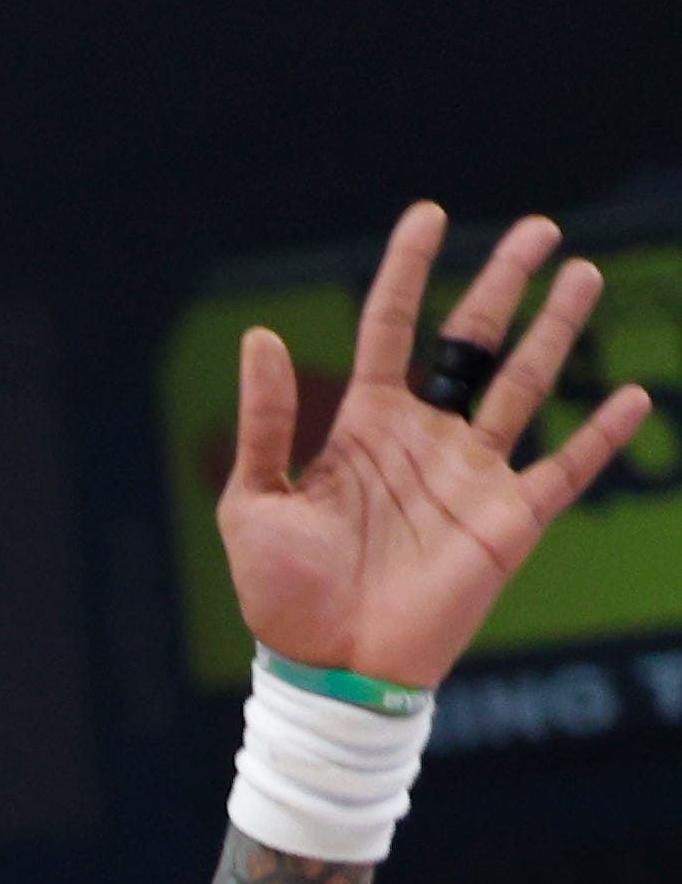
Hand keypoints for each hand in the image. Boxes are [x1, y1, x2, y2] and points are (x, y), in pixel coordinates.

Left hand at [221, 202, 656, 685]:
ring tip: (584, 273)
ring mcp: (471, 476)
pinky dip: (599, 435)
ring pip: (524, 385)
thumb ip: (264, 422)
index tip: (430, 215)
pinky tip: (630, 395)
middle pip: (473, 343)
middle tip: (540, 228)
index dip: (407, 273)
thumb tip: (262, 336)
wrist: (328, 668)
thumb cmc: (282, 595)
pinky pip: (564, 469)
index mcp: (363, 429)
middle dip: (504, 284)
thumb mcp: (253, 503)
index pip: (389, 331)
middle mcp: (424, 440)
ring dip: (556, 331)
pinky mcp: (508, 521)